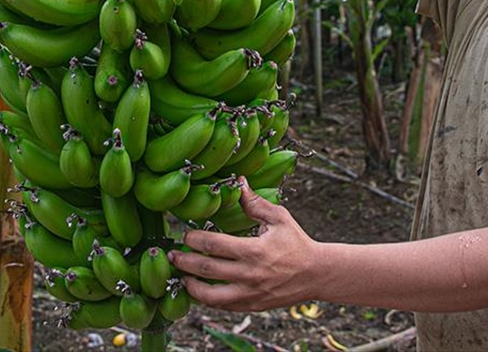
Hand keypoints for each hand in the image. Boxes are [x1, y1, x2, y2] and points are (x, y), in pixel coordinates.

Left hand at [169, 178, 322, 310]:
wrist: (316, 274)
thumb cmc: (297, 243)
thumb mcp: (279, 218)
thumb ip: (255, 203)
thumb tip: (238, 182)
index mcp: (255, 250)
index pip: (214, 244)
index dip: (194, 238)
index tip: (185, 234)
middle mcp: (250, 275)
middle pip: (206, 269)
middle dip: (184, 261)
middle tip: (171, 255)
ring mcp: (250, 293)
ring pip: (210, 296)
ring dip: (191, 286)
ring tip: (181, 277)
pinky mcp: (252, 305)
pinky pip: (223, 306)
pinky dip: (207, 300)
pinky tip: (199, 289)